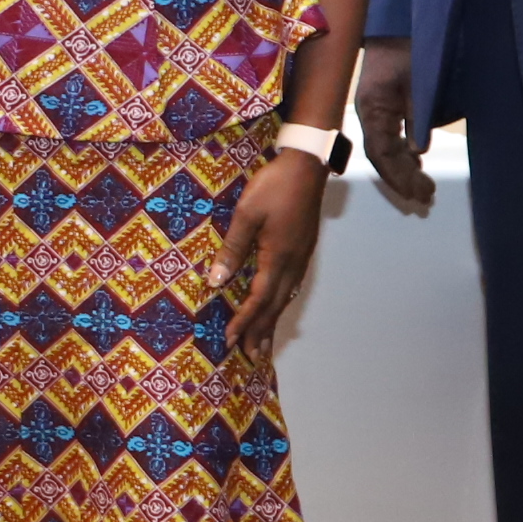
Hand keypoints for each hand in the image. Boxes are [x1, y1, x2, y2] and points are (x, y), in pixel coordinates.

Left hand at [221, 149, 328, 339]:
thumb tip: (216, 282)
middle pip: (275, 305)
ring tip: (264, 342)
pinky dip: (282, 302)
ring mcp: (302, 256)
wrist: (307, 165)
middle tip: (249, 356)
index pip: (259, 300)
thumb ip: (232, 249)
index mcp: (278, 257)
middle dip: (260, 331)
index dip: (243, 322)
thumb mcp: (246, 215)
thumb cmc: (274, 186)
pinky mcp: (304, 248)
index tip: (229, 341)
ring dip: (273, 321)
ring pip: (286, 297)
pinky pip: (292, 285)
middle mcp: (293, 263)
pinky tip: (279, 305)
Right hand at [354, 39, 434, 216]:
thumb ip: (417, 115)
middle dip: (402, 178)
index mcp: (373, 108)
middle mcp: (370, 113)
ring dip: (403, 169)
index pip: (380, 152)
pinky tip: (416, 160)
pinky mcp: (386, 103)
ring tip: (422, 187)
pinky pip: (391, 135)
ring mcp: (377, 108)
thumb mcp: (418, 82)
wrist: (402, 19)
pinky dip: (404, 152)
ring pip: (386, 148)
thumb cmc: (411, 47)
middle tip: (426, 197)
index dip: (398, 176)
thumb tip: (417, 151)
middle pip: (382, 155)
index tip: (418, 192)